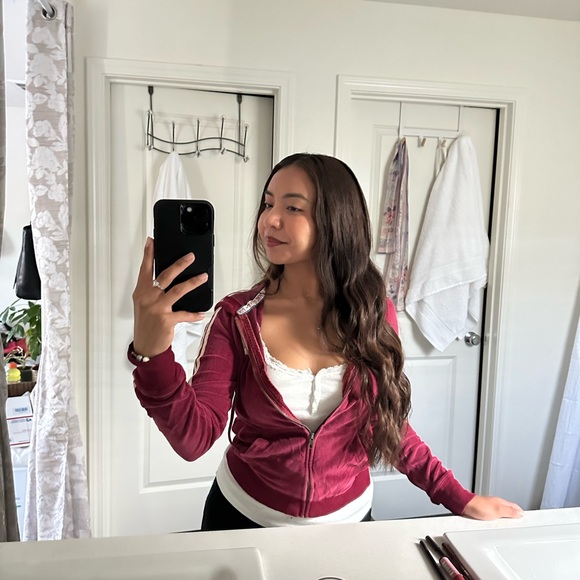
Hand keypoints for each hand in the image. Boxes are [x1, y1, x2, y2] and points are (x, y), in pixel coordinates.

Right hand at [132, 237, 207, 357]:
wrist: (145, 346)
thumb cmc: (146, 324)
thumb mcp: (143, 304)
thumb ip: (151, 289)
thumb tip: (167, 277)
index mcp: (141, 291)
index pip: (145, 269)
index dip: (149, 254)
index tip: (152, 241)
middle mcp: (148, 298)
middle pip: (165, 276)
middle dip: (179, 264)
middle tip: (190, 256)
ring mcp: (157, 308)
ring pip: (177, 290)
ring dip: (192, 283)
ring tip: (203, 277)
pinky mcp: (166, 320)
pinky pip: (184, 314)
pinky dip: (194, 314)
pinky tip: (201, 313)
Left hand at [462, 495, 523, 519]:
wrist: (464, 505)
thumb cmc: (478, 506)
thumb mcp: (497, 511)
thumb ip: (509, 511)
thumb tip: (520, 513)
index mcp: (501, 502)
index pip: (515, 507)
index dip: (521, 512)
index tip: (526, 518)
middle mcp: (496, 504)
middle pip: (509, 510)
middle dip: (515, 516)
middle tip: (520, 522)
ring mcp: (490, 507)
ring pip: (502, 513)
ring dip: (507, 518)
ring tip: (512, 524)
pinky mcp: (485, 511)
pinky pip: (495, 516)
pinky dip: (499, 520)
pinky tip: (498, 524)